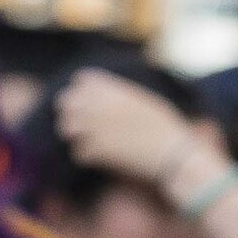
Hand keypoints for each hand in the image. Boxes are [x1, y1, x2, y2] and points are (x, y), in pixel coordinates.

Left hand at [51, 68, 210, 195]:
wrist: (171, 151)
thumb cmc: (163, 125)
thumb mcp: (142, 99)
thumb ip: (118, 95)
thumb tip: (106, 99)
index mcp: (111, 88)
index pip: (80, 80)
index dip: (82, 92)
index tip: (89, 102)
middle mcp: (97, 103)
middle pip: (65, 102)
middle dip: (72, 112)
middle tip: (84, 124)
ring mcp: (93, 126)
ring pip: (66, 127)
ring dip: (75, 134)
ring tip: (90, 141)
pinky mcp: (94, 150)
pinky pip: (77, 152)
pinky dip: (86, 156)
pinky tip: (100, 157)